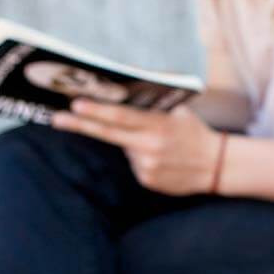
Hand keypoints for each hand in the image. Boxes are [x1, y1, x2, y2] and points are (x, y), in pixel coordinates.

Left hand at [52, 100, 221, 195]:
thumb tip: (123, 92)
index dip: (97, 112)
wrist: (217, 166)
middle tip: (57, 119)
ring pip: (124, 149)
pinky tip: (161, 158)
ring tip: (160, 145)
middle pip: (109, 134)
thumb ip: (153, 106)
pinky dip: (141, 157)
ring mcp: (147, 166)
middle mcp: (150, 147)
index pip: (122, 118)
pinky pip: (134, 164)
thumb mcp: (180, 112)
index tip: (75, 105)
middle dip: (80, 125)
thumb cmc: (195, 133)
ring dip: (130, 142)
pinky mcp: (147, 180)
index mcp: (159, 126)